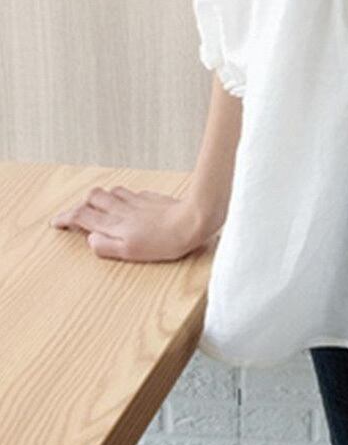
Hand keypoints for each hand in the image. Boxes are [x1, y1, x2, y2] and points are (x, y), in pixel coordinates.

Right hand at [49, 186, 219, 262]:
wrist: (194, 220)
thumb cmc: (164, 242)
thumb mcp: (130, 252)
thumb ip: (106, 246)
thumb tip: (90, 239)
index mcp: (114, 223)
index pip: (81, 215)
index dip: (66, 218)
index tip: (57, 222)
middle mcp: (122, 208)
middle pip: (93, 196)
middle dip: (81, 204)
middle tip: (77, 215)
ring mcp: (138, 200)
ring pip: (111, 191)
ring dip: (101, 198)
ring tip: (99, 208)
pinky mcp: (152, 197)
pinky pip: (130, 192)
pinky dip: (121, 197)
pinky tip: (127, 204)